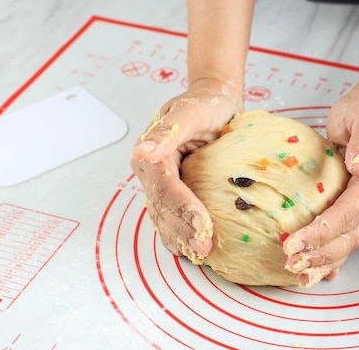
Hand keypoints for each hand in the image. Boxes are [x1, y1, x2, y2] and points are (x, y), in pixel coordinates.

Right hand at [130, 79, 242, 262]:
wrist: (215, 103)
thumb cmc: (205, 105)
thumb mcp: (190, 111)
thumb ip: (167, 130)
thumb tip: (143, 150)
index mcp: (151, 155)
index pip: (164, 187)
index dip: (182, 208)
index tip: (202, 224)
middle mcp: (151, 173)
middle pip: (162, 208)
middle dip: (182, 230)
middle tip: (204, 248)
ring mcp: (161, 185)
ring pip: (164, 218)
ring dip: (180, 238)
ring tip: (201, 254)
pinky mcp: (176, 192)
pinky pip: (172, 218)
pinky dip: (181, 236)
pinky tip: (194, 248)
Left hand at [283, 86, 358, 286]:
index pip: (348, 214)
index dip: (321, 232)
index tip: (293, 243)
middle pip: (351, 237)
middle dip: (321, 254)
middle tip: (291, 263)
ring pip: (351, 244)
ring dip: (326, 262)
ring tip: (302, 277)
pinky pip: (349, 238)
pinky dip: (334, 257)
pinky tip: (320, 272)